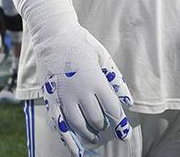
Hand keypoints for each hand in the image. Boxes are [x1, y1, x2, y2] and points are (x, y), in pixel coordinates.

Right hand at [36, 25, 132, 155]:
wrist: (52, 35)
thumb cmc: (81, 44)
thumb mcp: (104, 58)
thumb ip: (117, 80)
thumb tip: (129, 100)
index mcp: (96, 80)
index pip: (112, 109)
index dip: (120, 123)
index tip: (123, 133)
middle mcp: (80, 91)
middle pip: (96, 119)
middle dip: (102, 126)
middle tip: (103, 127)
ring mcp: (64, 96)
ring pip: (78, 125)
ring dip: (87, 134)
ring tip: (93, 137)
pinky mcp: (50, 98)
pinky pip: (58, 124)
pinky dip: (67, 139)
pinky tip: (74, 149)